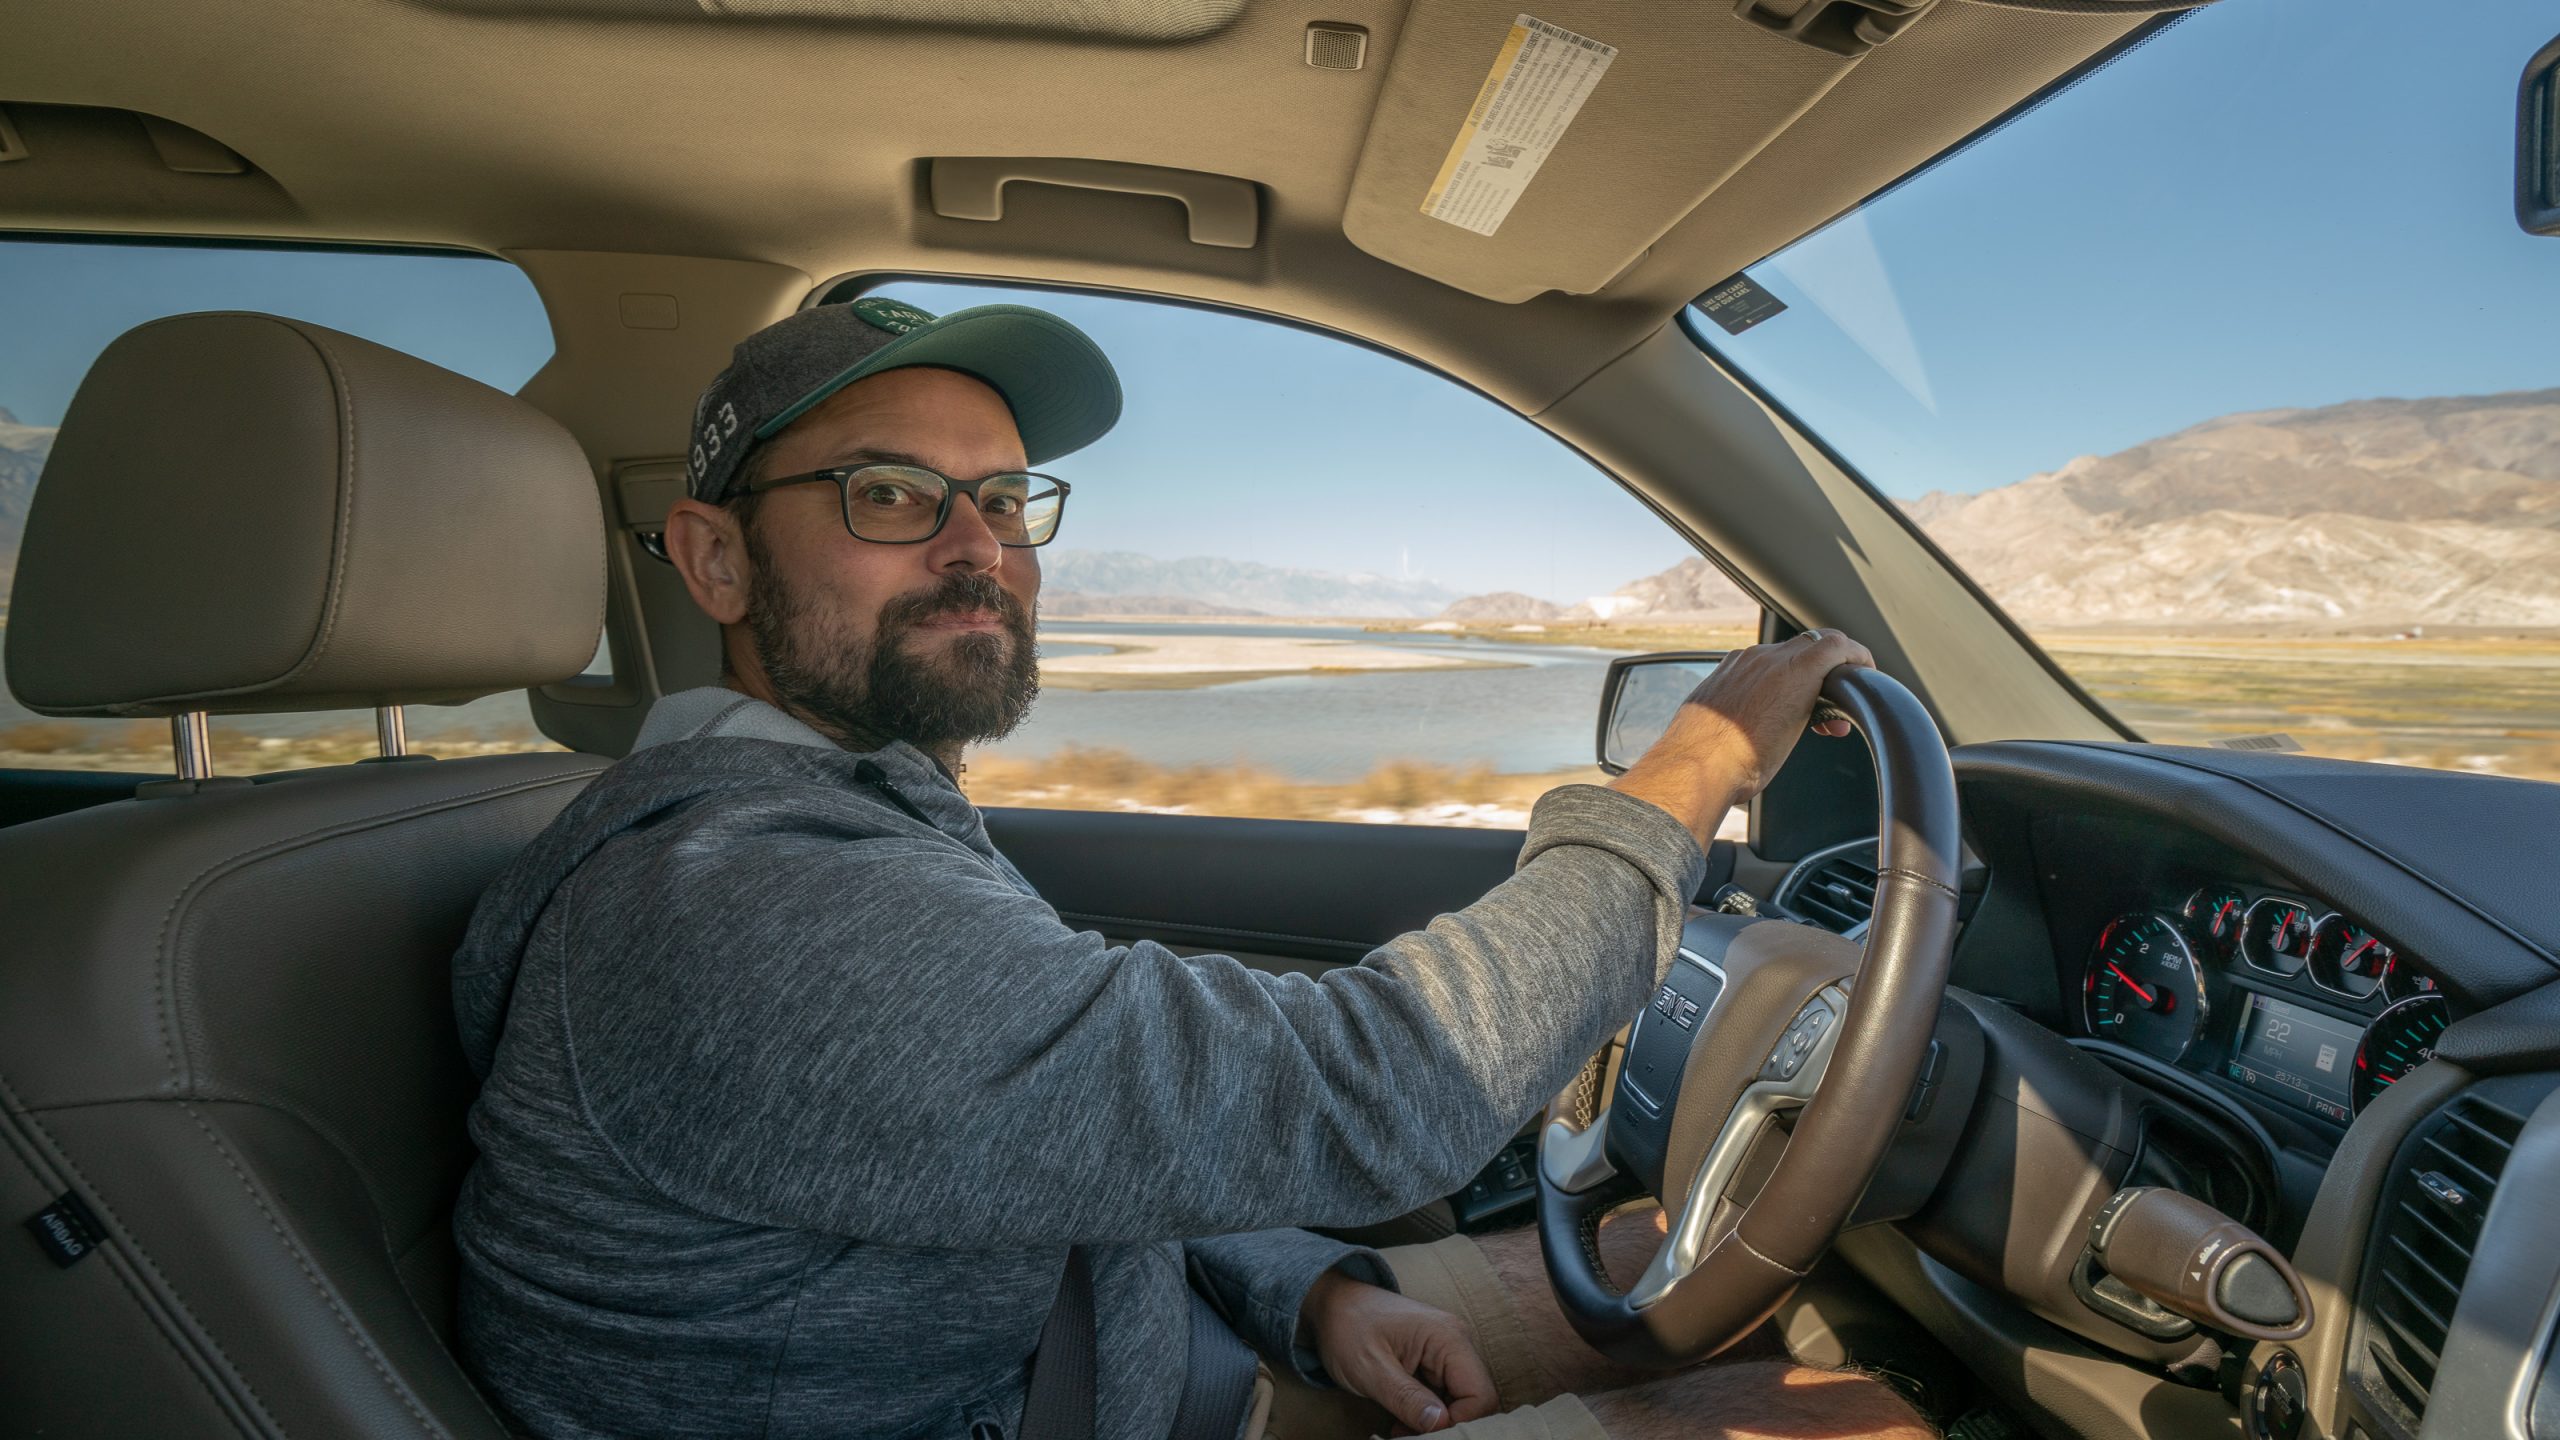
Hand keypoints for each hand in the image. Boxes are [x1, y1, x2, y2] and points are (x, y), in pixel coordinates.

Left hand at [1302, 1270, 1497, 1433]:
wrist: (1332, 1303)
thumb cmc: (1346, 1327)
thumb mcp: (1370, 1369)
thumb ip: (1407, 1398)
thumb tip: (1441, 1423)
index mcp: (1448, 1338)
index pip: (1480, 1394)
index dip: (1459, 1422)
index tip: (1422, 1433)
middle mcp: (1456, 1342)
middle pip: (1474, 1399)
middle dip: (1446, 1425)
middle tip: (1407, 1435)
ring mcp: (1447, 1350)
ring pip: (1460, 1401)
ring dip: (1435, 1422)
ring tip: (1401, 1429)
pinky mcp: (1436, 1360)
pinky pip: (1445, 1395)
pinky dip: (1428, 1413)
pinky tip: (1402, 1419)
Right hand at [1607, 628, 1874, 849]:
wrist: (1700, 767)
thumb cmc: (1701, 767)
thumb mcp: (1710, 742)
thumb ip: (1722, 733)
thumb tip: (1727, 751)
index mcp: (1726, 677)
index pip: (1769, 666)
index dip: (1791, 685)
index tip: (1799, 713)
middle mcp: (1749, 661)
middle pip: (1796, 654)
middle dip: (1815, 684)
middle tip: (1822, 723)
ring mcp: (1773, 661)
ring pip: (1817, 648)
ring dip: (1832, 680)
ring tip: (1834, 721)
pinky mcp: (1801, 669)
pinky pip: (1837, 648)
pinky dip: (1855, 658)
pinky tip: (1865, 676)